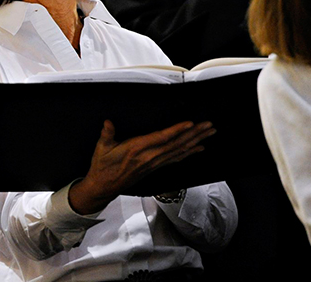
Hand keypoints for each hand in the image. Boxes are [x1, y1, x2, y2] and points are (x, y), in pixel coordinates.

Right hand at [69, 120, 214, 214]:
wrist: (104, 186)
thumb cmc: (103, 166)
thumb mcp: (101, 148)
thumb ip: (106, 134)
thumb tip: (108, 123)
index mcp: (136, 149)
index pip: (161, 138)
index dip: (176, 131)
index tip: (190, 123)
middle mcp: (149, 157)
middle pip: (176, 144)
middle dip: (194, 134)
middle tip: (209, 125)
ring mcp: (154, 163)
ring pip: (179, 151)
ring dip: (196, 141)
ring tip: (209, 133)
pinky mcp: (155, 167)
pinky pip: (176, 159)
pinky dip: (189, 153)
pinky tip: (198, 148)